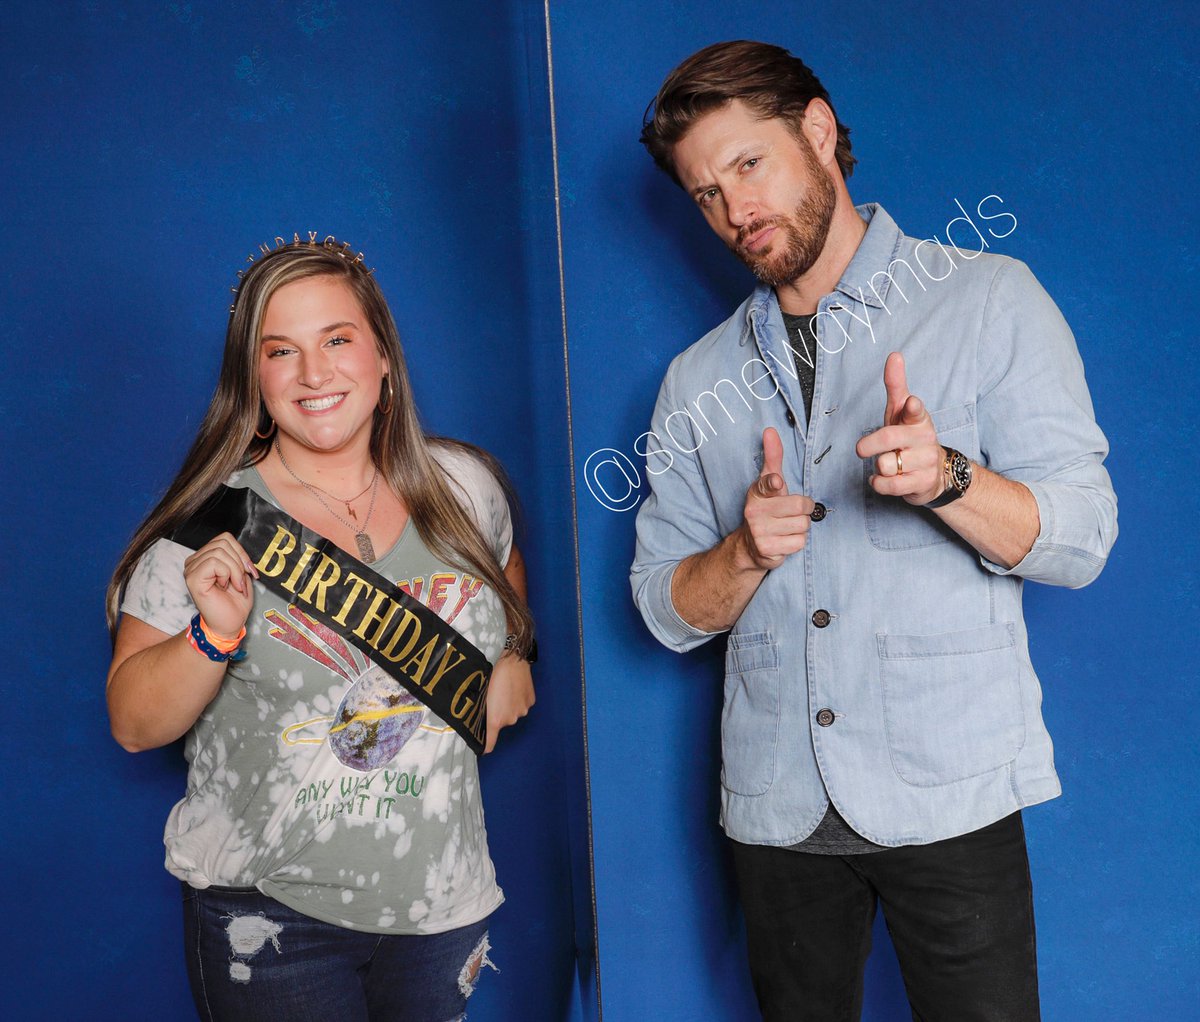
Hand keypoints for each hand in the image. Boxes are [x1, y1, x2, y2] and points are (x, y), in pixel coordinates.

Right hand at [182, 532, 257, 638]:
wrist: (229, 624)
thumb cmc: (234, 603)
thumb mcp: (241, 574)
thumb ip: (238, 557)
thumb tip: (241, 549)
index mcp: (205, 558)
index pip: (224, 538)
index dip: (241, 552)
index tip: (250, 570)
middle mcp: (194, 561)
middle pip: (223, 543)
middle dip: (239, 562)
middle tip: (241, 581)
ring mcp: (191, 569)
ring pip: (219, 552)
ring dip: (235, 570)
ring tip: (235, 586)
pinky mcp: (192, 578)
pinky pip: (214, 563)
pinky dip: (227, 574)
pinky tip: (225, 587)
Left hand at [484, 652, 534, 752]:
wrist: (513, 661)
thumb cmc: (493, 676)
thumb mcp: (483, 695)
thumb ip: (483, 712)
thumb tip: (482, 720)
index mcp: (495, 719)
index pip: (490, 744)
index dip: (485, 747)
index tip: (481, 748)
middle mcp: (511, 719)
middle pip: (502, 723)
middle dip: (498, 715)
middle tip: (493, 700)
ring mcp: (522, 711)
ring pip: (513, 713)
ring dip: (509, 707)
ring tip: (505, 691)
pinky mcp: (531, 702)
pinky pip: (522, 705)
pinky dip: (518, 700)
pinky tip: (515, 688)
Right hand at [738, 427, 814, 569]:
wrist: (749, 545)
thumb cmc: (766, 508)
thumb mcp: (768, 482)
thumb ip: (773, 457)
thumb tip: (770, 430)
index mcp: (757, 492)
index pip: (768, 484)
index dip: (775, 483)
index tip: (777, 482)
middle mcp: (755, 511)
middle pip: (801, 507)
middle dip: (804, 511)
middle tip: (793, 513)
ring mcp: (759, 531)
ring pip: (803, 526)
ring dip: (800, 528)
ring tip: (787, 527)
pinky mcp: (766, 549)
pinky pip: (799, 543)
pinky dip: (796, 542)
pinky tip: (784, 540)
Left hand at [855, 352, 943, 505]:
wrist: (935, 473)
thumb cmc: (910, 436)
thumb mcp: (901, 412)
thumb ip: (896, 386)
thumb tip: (894, 355)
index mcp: (918, 419)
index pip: (916, 411)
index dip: (912, 408)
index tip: (912, 403)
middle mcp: (924, 438)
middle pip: (889, 438)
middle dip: (870, 444)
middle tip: (861, 449)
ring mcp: (925, 462)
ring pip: (886, 464)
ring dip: (878, 466)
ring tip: (888, 463)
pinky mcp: (921, 484)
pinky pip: (889, 485)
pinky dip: (879, 483)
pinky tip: (885, 478)